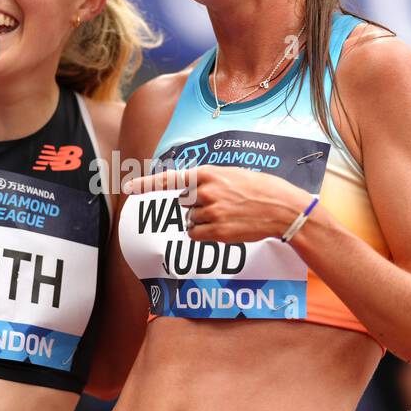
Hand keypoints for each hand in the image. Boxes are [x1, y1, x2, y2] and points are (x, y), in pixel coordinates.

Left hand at [122, 165, 310, 243]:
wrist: (282, 208)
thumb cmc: (259, 189)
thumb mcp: (232, 174)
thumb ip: (208, 180)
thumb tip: (186, 192)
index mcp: (208, 174)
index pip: (170, 179)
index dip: (146, 184)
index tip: (128, 187)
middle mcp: (206, 192)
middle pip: (182, 204)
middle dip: (195, 206)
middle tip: (219, 204)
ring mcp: (211, 213)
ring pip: (190, 221)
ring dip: (202, 221)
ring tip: (227, 215)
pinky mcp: (218, 232)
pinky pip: (196, 235)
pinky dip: (205, 234)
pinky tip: (224, 227)